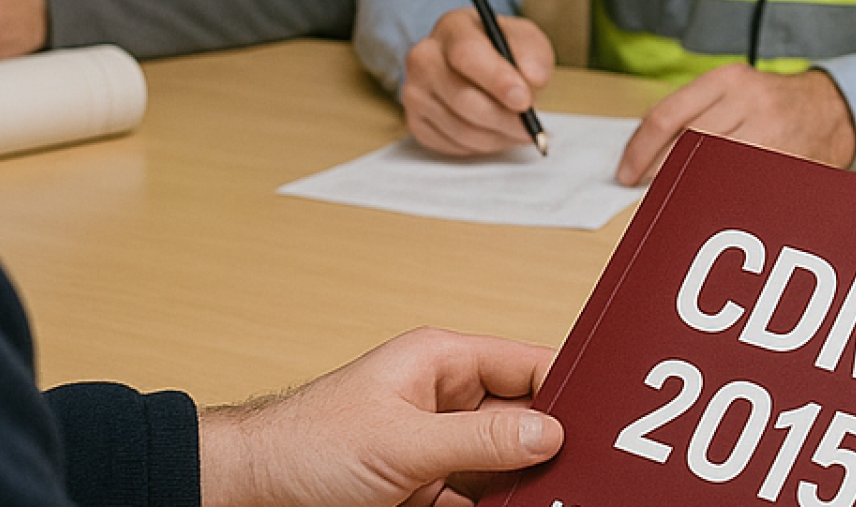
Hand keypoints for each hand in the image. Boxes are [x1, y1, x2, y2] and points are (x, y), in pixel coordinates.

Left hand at [198, 328, 562, 506]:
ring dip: (525, 487)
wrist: (247, 494)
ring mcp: (436, 449)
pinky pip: (480, 500)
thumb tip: (548, 434)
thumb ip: (480, 439)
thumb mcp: (402, 443)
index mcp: (441, 362)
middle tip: (586, 475)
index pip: (527, 365)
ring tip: (556, 498)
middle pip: (523, 422)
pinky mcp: (425, 492)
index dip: (568, 387)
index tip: (607, 419)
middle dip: (550, 448)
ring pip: (505, 469)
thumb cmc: (303, 446)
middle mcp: (444, 400)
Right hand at [402, 7, 553, 156]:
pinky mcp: (415, 121)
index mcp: (452, 28)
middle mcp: (425, 57)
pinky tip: (496, 132)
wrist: (478, 64)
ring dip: (497, 136)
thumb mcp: (526, 40)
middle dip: (503, 118)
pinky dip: (481, 145)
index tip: (524, 100)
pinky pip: (452, 145)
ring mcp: (415, 91)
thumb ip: (533, 55)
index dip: (497, 81)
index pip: (468, 54)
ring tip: (519, 130)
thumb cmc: (502, 50)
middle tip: (531, 126)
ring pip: (460, 128)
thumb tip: (534, 78)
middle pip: (462, 98)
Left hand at [617, 65, 855, 185]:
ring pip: (713, 168)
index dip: (639, 151)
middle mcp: (750, 103)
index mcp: (727, 80)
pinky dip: (719, 198)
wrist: (830, 108)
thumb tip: (642, 152)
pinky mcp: (788, 162)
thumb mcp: (731, 89)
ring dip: (687, 188)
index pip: (667, 117)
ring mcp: (772, 133)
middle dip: (660, 172)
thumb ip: (691, 112)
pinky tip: (708, 203)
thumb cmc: (769, 102)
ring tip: (674, 197)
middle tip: (647, 188)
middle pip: (687, 145)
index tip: (626, 174)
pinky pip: (742, 186)